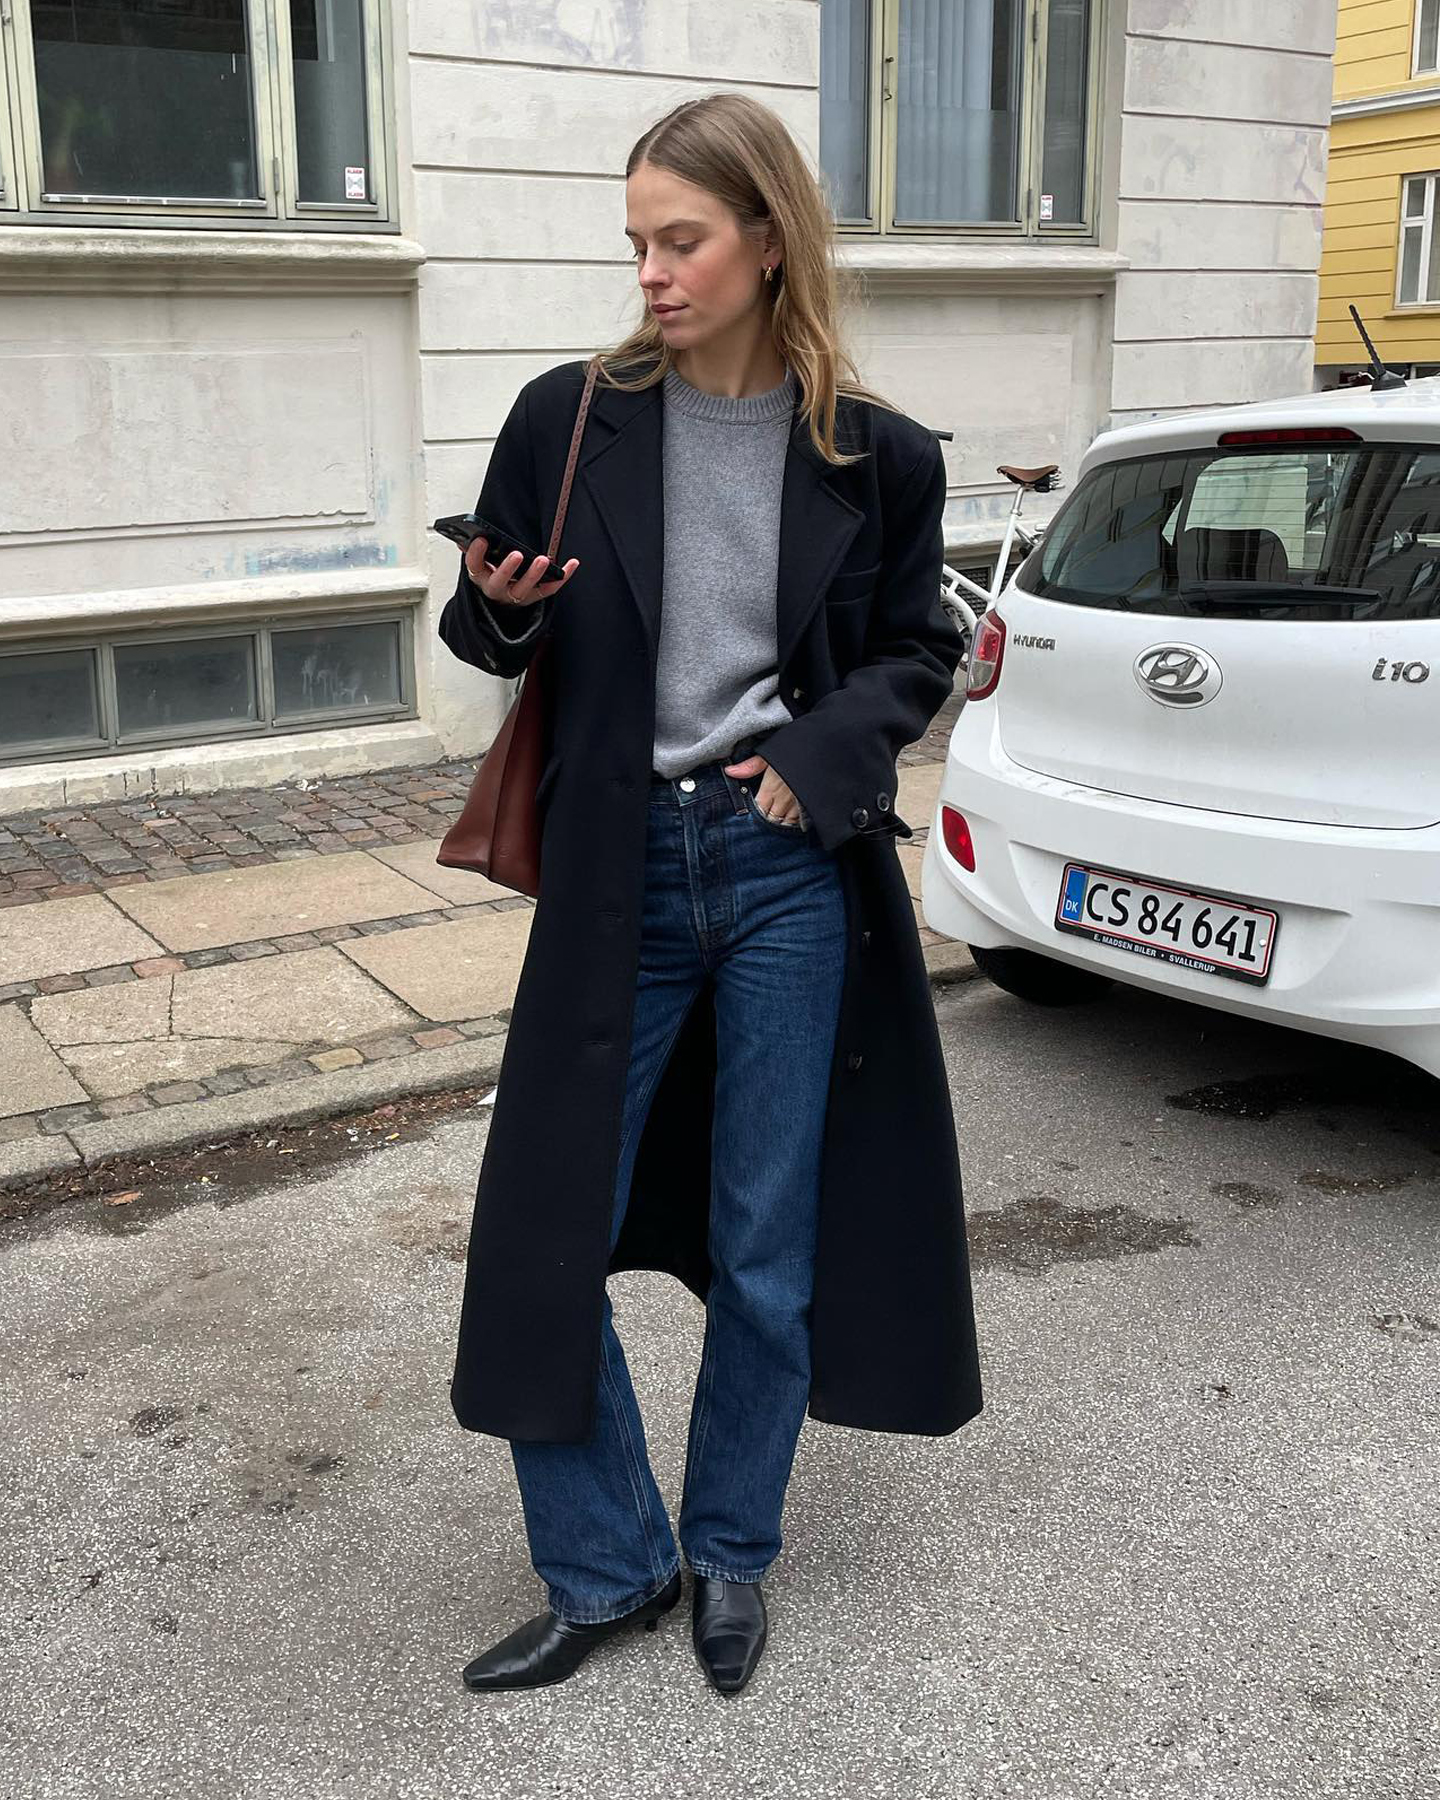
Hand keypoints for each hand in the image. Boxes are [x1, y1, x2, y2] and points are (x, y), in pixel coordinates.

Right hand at [464, 534, 578, 605]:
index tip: (482, 540)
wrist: (499, 602)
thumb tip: (464, 537)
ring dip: (534, 575)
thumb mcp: (479, 563)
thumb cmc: (491, 574)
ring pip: (523, 590)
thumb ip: (474, 551)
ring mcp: (514, 596)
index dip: (476, 554)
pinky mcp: (533, 598)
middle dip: (508, 568)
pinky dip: (561, 578)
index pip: (474, 566)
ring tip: (544, 559)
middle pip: (499, 582)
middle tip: (517, 554)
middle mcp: (496, 589)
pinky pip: (548, 590)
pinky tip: (571, 564)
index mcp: (480, 576)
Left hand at [723, 754, 805, 826]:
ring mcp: (798, 806)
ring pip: (785, 823)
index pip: (758, 810)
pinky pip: (800, 823)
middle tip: (766, 816)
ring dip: (781, 822)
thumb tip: (729, 771)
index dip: (756, 812)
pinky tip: (792, 818)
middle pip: (770, 820)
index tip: (755, 809)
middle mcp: (783, 801)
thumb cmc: (794, 751)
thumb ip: (749, 766)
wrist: (820, 753)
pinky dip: (795, 822)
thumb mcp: (769, 754)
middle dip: (768, 820)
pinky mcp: (810, 808)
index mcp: (770, 789)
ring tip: (778, 818)